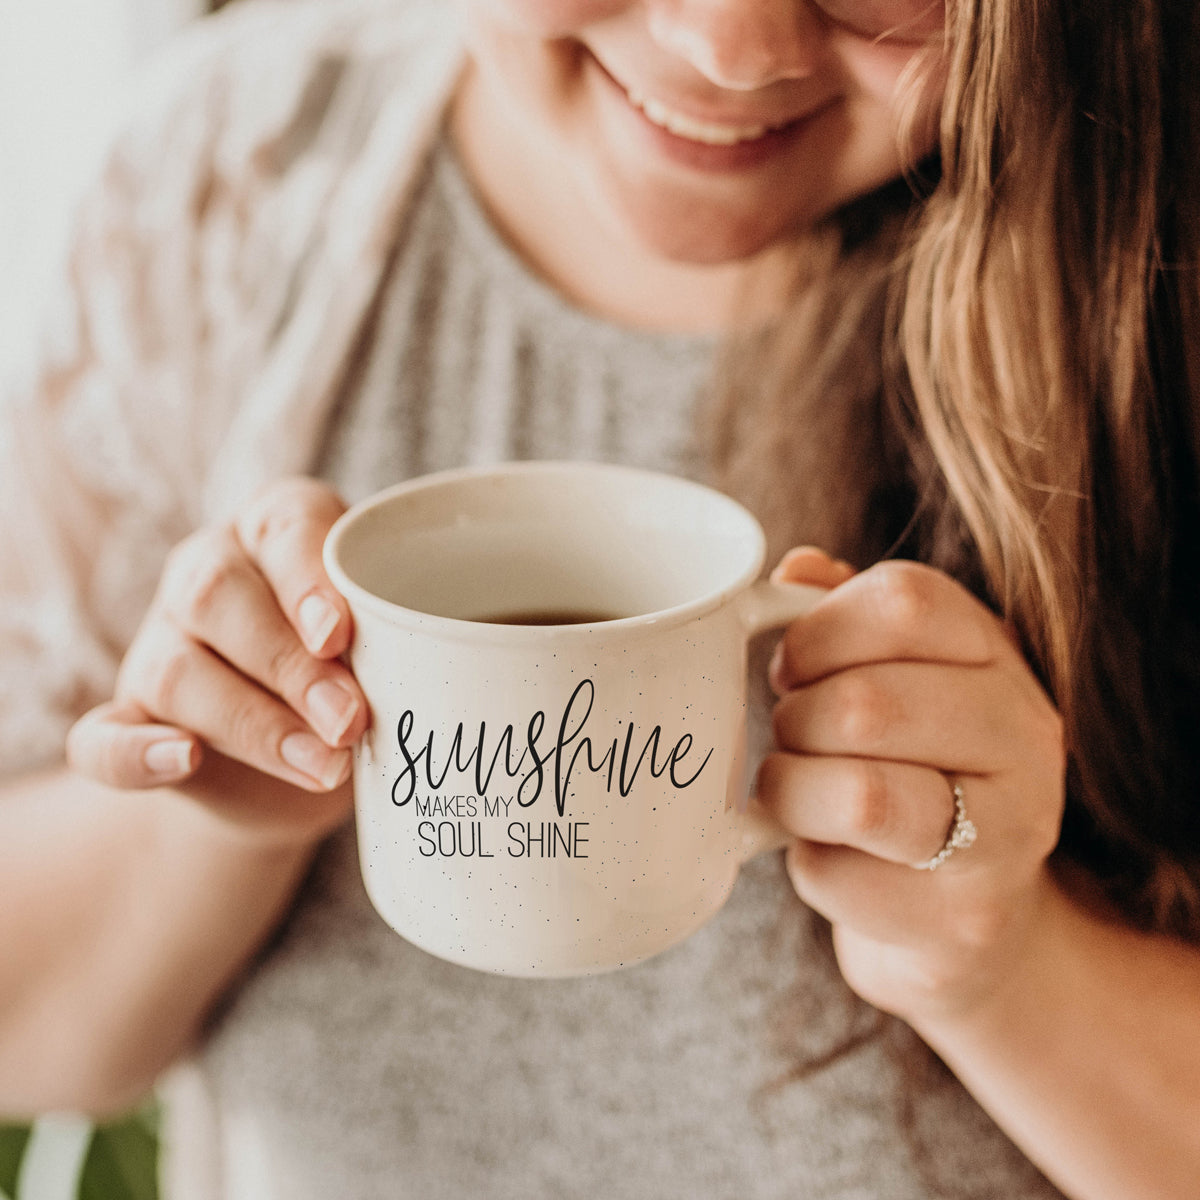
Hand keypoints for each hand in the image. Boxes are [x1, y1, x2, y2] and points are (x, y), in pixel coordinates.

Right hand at [67, 479, 368, 840]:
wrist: (294, 769)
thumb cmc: (360, 678)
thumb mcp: (387, 649)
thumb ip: (395, 641)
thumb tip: (431, 670)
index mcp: (279, 531)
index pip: (286, 528)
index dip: (309, 579)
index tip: (341, 635)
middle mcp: (209, 572)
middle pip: (218, 596)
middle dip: (289, 665)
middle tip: (351, 720)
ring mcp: (158, 645)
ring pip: (176, 669)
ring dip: (252, 723)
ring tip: (323, 766)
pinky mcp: (129, 720)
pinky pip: (104, 738)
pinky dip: (137, 753)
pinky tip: (181, 761)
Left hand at [758, 548, 1065, 1024]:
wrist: (964, 913)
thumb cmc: (906, 768)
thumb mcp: (887, 675)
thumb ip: (843, 615)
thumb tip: (797, 568)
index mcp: (996, 654)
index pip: (904, 601)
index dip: (817, 629)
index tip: (792, 665)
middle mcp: (1023, 734)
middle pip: (867, 702)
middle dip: (794, 721)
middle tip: (791, 736)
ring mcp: (1008, 832)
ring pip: (857, 796)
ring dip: (792, 789)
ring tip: (798, 789)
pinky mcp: (965, 917)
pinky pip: (833, 874)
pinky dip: (804, 864)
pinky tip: (832, 855)